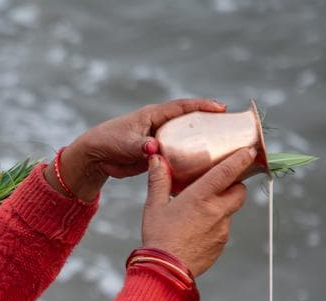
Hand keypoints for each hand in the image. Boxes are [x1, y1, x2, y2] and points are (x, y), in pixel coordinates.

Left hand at [45, 98, 225, 201]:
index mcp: (154, 116)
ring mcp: (160, 141)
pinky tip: (202, 169)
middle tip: (230, 128)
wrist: (96, 157)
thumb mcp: (126, 142)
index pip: (183, 107)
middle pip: (190, 123)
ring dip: (202, 144)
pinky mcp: (157, 156)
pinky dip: (189, 161)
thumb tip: (154, 148)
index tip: (221, 108)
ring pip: (186, 141)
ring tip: (222, 149)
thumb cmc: (109, 141)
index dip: (203, 106)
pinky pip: (177, 157)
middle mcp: (160, 126)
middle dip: (209, 123)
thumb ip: (140, 145)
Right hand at [140, 147, 253, 276]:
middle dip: (234, 184)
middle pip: (239, 191)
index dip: (241, 158)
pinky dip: (215, 225)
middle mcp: (217, 211)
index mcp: (201, 197)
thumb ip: (159, 180)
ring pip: (230, 211)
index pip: (229, 171)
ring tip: (200, 211)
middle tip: (220, 183)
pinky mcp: (221, 244)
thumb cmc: (159, 237)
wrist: (166, 270)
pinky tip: (197, 230)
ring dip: (221, 206)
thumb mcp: (154, 206)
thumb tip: (157, 160)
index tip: (249, 150)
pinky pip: (223, 229)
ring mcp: (222, 229)